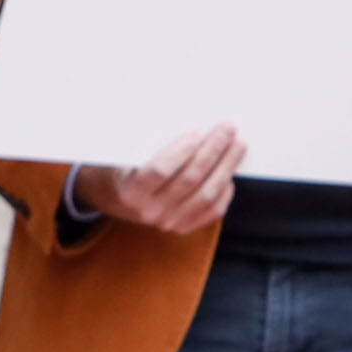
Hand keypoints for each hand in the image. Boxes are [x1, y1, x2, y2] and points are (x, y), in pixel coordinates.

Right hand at [73, 125, 244, 233]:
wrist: (113, 197)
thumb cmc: (122, 165)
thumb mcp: (124, 154)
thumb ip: (148, 142)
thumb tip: (189, 124)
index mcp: (130, 191)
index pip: (160, 171)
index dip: (180, 151)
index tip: (197, 132)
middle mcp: (149, 211)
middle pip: (189, 180)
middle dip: (212, 151)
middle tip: (227, 129)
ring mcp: (168, 223)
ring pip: (206, 195)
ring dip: (226, 167)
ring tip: (238, 145)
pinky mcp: (183, 227)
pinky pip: (211, 211)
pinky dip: (225, 191)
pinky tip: (229, 173)